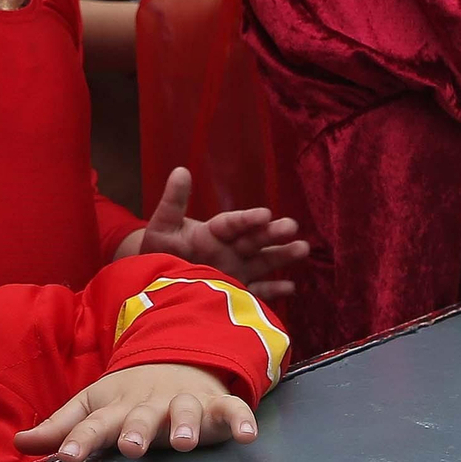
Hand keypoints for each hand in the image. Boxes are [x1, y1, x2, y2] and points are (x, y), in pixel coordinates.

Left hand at [15, 363, 255, 461]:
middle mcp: (149, 405)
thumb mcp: (94, 405)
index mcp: (116, 408)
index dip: (79, 440)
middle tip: (130, 447)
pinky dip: (240, 419)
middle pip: (140, 417)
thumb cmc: (128, 395)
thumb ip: (61, 427)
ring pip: (184, 411)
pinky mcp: (214, 405)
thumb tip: (18, 444)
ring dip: (184, 424)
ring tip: (182, 442)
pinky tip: (248, 435)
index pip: (94, 424)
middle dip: (135, 431)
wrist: (177, 359)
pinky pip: (230, 411)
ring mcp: (183, 402)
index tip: (67, 457)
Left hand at [137, 167, 308, 298]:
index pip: (232, 223)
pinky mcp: (237, 290)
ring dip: (281, 255)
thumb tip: (180, 171)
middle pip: (253, 240)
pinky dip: (273, 290)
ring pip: (262, 261)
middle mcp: (229, 249)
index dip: (247, 219)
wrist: (158, 278)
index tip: (265, 214)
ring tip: (303, 248)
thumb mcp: (164, 224)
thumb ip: (174, 201)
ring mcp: (235, 270)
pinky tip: (291, 287)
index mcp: (214, 232)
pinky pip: (257, 291)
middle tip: (292, 226)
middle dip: (272, 233)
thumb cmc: (162, 248)